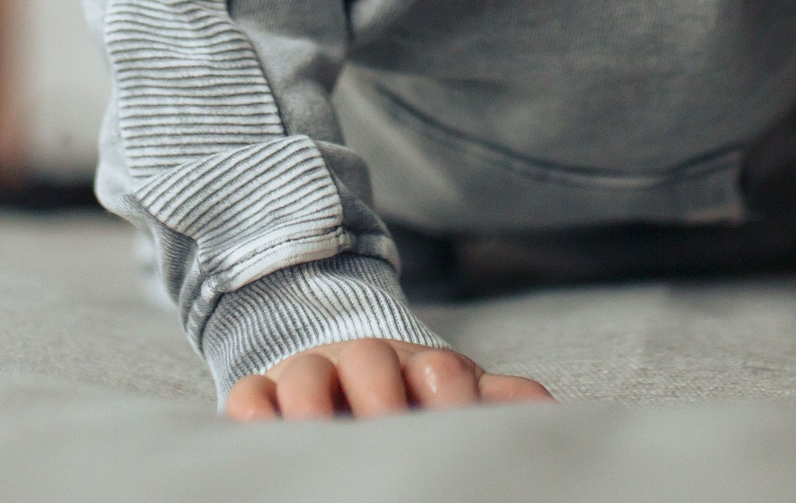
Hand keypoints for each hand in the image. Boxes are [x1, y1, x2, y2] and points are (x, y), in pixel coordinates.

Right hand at [224, 339, 553, 422]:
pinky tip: (266, 434)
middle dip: (380, 391)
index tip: (453, 413)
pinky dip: (254, 411)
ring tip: (322, 434)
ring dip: (312, 403)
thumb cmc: (412, 400)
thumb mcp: (458, 397)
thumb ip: (499, 401)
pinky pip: (249, 395)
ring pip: (304, 375)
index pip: (439, 368)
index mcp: (421, 366)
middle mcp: (364, 363)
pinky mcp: (262, 393)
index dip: (447, 387)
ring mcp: (308, 374)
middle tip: (387, 427)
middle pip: (370, 360)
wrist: (340, 372)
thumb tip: (547, 414)